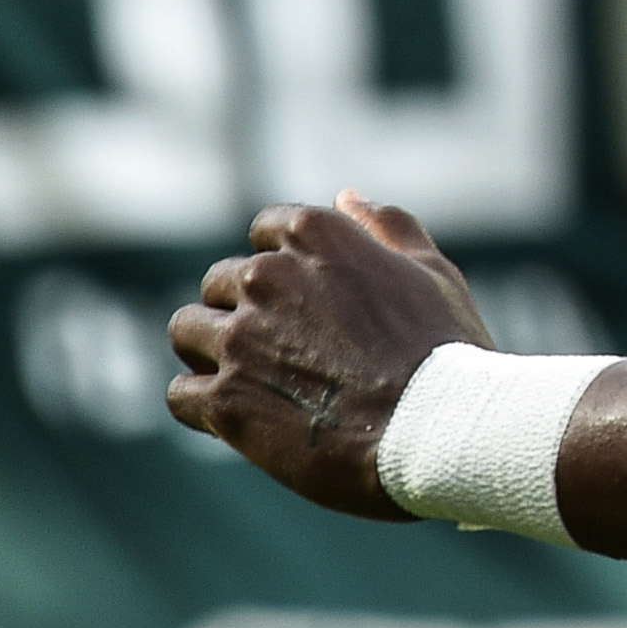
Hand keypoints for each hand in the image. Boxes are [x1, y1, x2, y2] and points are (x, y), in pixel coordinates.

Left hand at [167, 191, 497, 519]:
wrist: (439, 432)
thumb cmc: (446, 353)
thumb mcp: (433, 272)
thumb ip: (388, 227)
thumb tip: (348, 196)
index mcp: (317, 235)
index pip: (264, 229)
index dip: (281, 267)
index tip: (304, 304)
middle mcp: (268, 275)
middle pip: (220, 282)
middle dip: (243, 313)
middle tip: (286, 355)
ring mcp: (241, 337)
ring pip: (187, 330)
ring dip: (211, 353)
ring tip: (254, 385)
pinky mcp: (226, 399)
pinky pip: (180, 393)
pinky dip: (203, 407)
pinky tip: (242, 422)